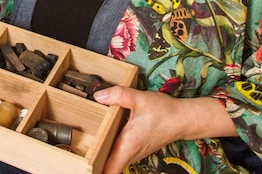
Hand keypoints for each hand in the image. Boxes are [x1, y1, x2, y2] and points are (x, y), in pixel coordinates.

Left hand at [93, 87, 236, 173]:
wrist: (183, 118)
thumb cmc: (165, 112)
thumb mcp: (140, 99)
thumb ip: (119, 95)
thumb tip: (99, 96)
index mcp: (128, 145)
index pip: (109, 170)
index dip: (95, 171)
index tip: (84, 168)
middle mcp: (130, 153)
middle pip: (107, 167)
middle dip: (93, 164)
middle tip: (78, 156)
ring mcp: (134, 152)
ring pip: (113, 161)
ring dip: (101, 157)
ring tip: (86, 147)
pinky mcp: (136, 148)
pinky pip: (119, 154)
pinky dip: (109, 150)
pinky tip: (103, 137)